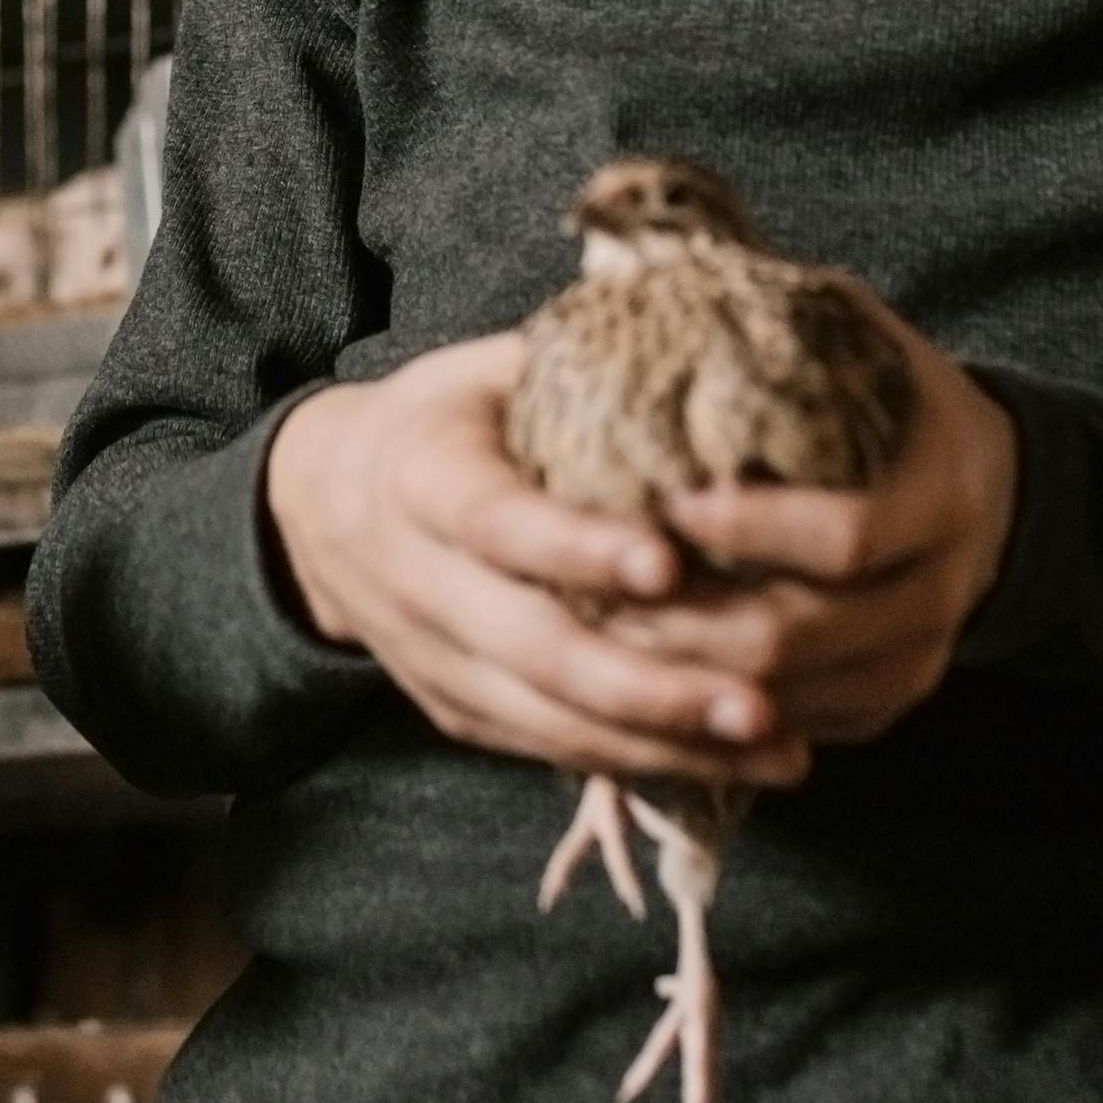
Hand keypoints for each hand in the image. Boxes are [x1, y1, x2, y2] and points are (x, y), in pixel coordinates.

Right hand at [261, 334, 800, 787]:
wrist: (323, 511)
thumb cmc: (445, 422)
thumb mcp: (486, 372)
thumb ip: (580, 366)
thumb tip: (713, 337)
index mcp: (422, 479)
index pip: (497, 522)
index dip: (576, 549)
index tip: (668, 563)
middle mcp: (420, 583)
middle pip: (535, 650)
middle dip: (650, 687)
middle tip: (760, 702)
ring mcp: (437, 663)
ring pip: (553, 722)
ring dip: (669, 745)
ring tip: (778, 750)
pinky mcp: (462, 715)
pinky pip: (555, 751)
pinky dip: (648, 763)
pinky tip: (737, 765)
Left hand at [602, 327, 1020, 747]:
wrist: (991, 490)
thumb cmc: (896, 397)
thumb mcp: (864, 336)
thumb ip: (783, 308)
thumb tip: (663, 265)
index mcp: (942, 496)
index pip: (844, 537)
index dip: (749, 529)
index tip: (664, 499)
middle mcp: (941, 592)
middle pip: (800, 638)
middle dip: (686, 621)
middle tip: (592, 587)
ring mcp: (917, 661)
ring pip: (786, 702)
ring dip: (684, 679)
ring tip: (595, 639)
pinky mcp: (885, 705)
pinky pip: (794, 730)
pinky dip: (715, 713)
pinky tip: (643, 677)